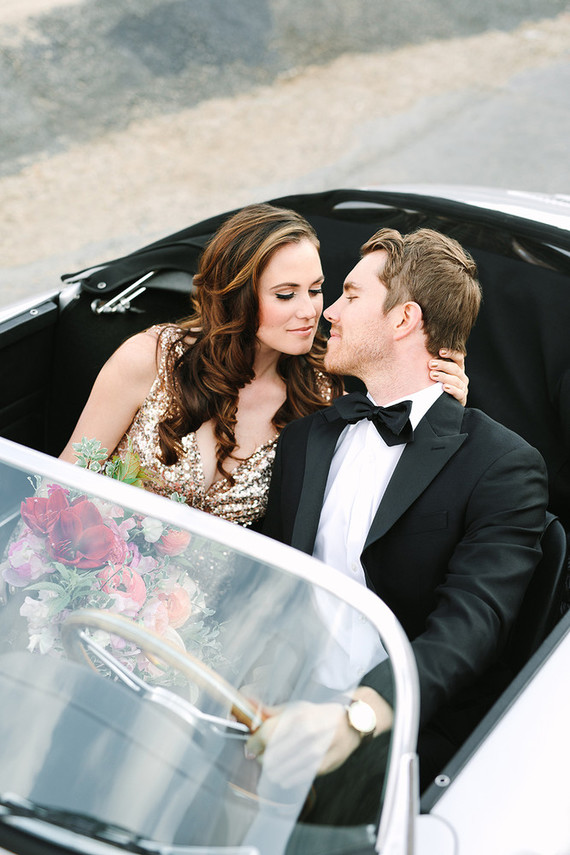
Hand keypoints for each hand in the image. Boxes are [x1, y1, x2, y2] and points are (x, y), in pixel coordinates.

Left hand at [245, 688, 392, 787]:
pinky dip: (285, 776)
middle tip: (262, 754)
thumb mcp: (295, 708)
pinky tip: (288, 768)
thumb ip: (269, 711)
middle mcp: (306, 735)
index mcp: (298, 717)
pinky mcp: (321, 768)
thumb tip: (244, 701)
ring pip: (279, 772)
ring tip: (276, 761)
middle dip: (261, 757)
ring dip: (272, 769)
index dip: (253, 743)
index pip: (266, 735)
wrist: (348, 725)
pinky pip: (292, 780)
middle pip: (270, 757)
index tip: (250, 746)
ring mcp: (315, 753)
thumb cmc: (317, 716)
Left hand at [429, 349, 468, 405]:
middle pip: (455, 368)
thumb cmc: (436, 385)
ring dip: (444, 377)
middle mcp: (462, 377)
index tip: (440, 351)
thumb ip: (433, 365)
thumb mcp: (436, 373)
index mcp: (457, 368)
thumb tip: (418, 353)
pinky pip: (459, 393)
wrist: (443, 405)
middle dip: (443, 365)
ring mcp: (463, 388)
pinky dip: (452, 390)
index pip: (458, 357)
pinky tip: (444, 387)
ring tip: (433, 375)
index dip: (451, 353)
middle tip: (430, 364)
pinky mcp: (462, 398)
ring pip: (456, 380)